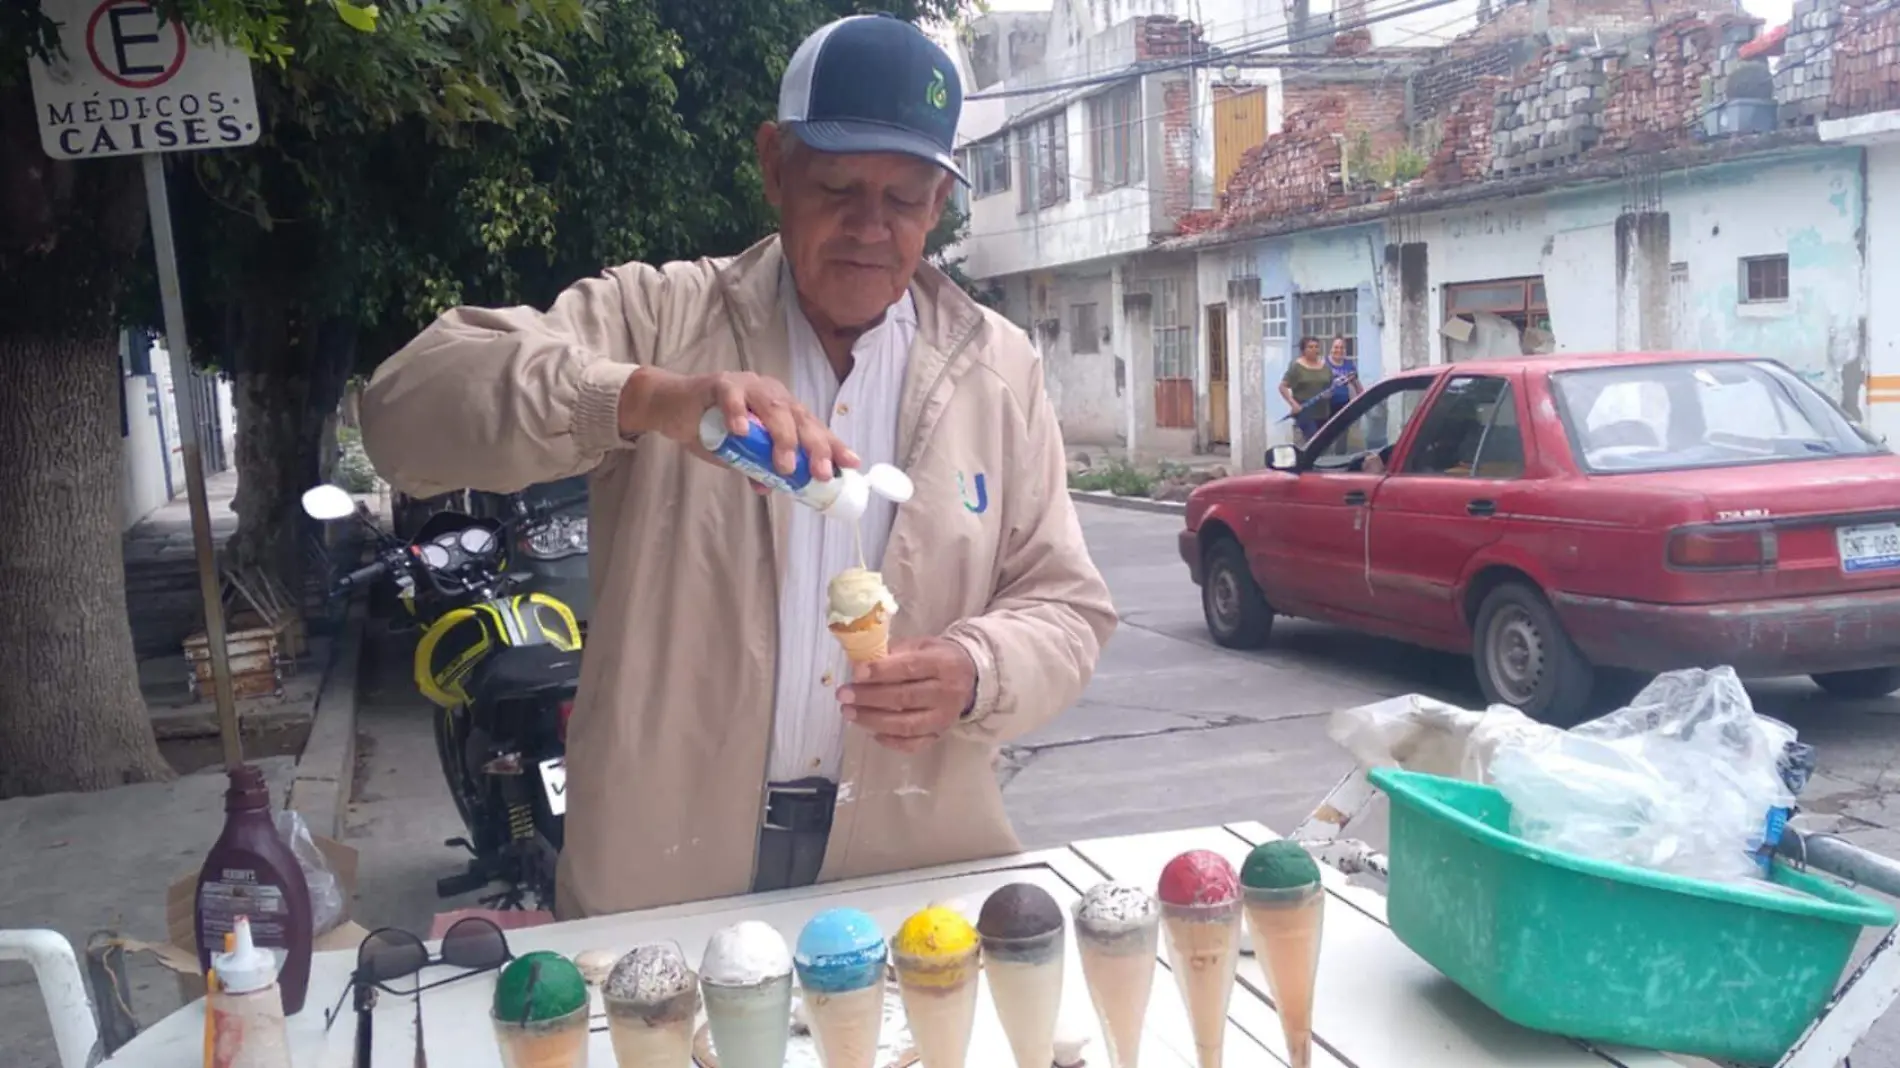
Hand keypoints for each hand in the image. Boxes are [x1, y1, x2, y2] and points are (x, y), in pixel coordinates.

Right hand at [619, 368, 858, 479]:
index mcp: (782, 409)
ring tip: (783, 465)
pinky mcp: (720, 384)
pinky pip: (733, 397)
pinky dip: (738, 413)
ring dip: (781, 438)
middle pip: (800, 418)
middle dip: (813, 446)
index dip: (833, 445)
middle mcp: (771, 394)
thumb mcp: (738, 454)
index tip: (851, 464)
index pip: (813, 427)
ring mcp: (747, 386)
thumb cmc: (710, 429)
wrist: (673, 408)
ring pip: (773, 408)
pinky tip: (742, 432)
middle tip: (818, 473)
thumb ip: (755, 467)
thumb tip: (770, 489)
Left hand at [837, 638, 978, 753]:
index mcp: (943, 664)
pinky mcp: (940, 734)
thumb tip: (860, 664)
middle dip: (869, 697)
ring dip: (873, 720)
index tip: (856, 673)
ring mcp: (944, 717)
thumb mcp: (921, 645)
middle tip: (844, 695)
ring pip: (906, 724)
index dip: (881, 672)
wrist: (970, 678)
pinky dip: (890, 741)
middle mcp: (947, 692)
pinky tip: (871, 732)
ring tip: (849, 713)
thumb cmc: (937, 658)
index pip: (909, 668)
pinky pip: (913, 744)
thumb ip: (894, 652)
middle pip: (904, 698)